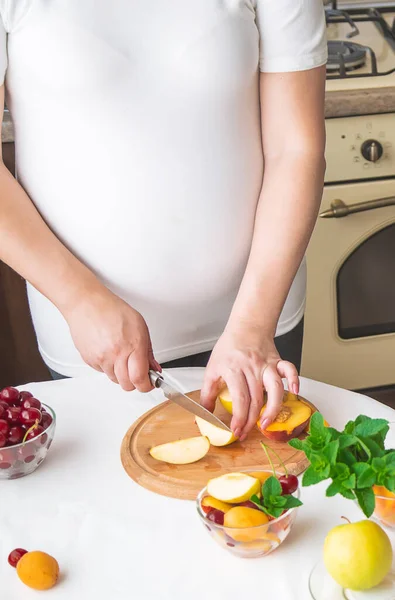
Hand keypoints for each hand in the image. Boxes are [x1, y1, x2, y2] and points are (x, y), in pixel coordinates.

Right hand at [65, 286, 160, 390]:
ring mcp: (101, 359)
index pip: (140, 379)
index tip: (149, 383)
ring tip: (121, 355)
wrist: (86, 304)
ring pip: (115, 379)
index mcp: (132, 346)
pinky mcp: (90, 361)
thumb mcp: (140, 326)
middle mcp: (116, 355)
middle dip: (134, 381)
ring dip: (120, 373)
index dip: (146, 385)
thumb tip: (153, 368)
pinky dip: (108, 366)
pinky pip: (103, 372)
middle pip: (127, 385)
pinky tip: (109, 351)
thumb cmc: (112, 310)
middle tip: (137, 371)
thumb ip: (148, 351)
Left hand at [200, 323, 298, 439]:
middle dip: (251, 420)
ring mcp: (266, 364)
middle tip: (245, 433)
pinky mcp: (277, 361)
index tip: (236, 430)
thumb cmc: (229, 348)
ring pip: (275, 388)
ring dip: (273, 408)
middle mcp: (251, 368)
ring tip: (266, 423)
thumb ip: (208, 392)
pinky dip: (294, 380)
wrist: (245, 327)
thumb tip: (205, 414)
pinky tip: (294, 392)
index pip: (239, 398)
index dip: (239, 417)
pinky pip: (290, 369)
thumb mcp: (212, 368)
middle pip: (255, 399)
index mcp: (233, 369)